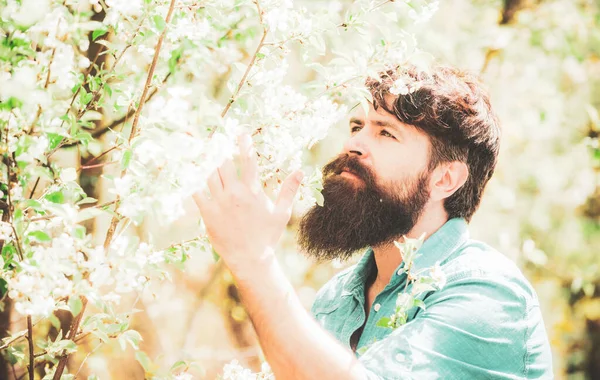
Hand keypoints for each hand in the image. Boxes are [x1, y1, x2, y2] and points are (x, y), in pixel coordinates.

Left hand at [192, 134, 303, 271]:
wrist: (250, 259)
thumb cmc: (267, 236)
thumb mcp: (282, 213)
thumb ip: (289, 190)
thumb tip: (300, 171)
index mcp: (252, 191)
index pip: (248, 161)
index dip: (244, 144)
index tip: (241, 133)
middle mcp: (234, 194)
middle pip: (224, 164)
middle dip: (223, 155)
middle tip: (220, 148)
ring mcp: (219, 203)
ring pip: (209, 175)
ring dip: (210, 167)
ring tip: (210, 162)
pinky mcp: (207, 214)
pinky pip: (197, 192)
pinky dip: (196, 183)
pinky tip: (195, 178)